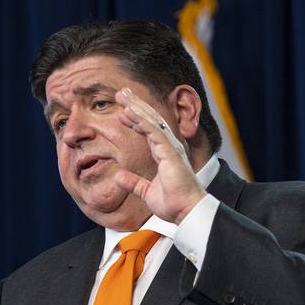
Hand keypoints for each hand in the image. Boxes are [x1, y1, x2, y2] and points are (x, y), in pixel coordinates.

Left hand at [114, 87, 205, 223]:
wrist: (186, 211)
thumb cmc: (173, 203)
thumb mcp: (147, 192)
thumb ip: (134, 183)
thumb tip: (118, 177)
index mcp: (164, 154)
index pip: (148, 131)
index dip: (135, 119)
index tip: (122, 111)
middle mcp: (168, 147)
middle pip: (150, 120)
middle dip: (135, 106)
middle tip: (121, 93)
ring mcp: (170, 148)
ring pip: (151, 121)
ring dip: (136, 108)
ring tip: (122, 97)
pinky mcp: (170, 152)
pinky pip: (154, 132)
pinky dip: (141, 122)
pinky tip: (130, 113)